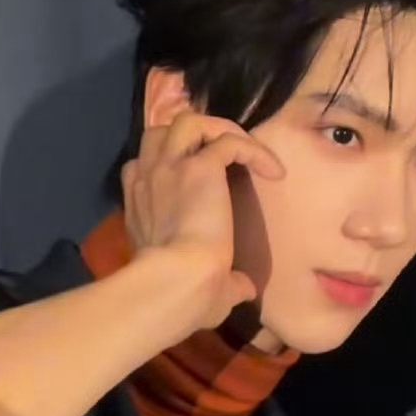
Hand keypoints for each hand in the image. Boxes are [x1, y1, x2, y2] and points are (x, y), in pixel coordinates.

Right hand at [121, 111, 284, 332]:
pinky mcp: (200, 167)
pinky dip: (253, 149)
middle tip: (225, 156)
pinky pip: (229, 141)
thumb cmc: (181, 294)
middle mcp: (148, 178)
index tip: (205, 186)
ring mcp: (170, 168)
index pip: (149, 166)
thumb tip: (242, 290)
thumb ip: (222, 283)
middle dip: (193, 136)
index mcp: (140, 203)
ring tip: (248, 153)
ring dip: (221, 130)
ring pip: (190, 122)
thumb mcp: (199, 287)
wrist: (176, 284)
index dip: (175, 166)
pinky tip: (274, 172)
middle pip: (163, 132)